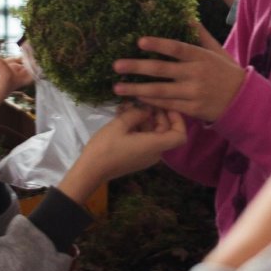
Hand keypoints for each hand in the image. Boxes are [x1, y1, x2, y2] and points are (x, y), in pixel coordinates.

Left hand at [0, 34, 32, 126]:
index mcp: (9, 72)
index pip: (26, 59)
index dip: (30, 49)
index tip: (30, 38)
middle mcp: (12, 78)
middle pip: (34, 65)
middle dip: (36, 54)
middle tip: (32, 41)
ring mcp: (7, 84)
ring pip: (29, 71)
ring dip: (28, 59)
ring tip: (24, 46)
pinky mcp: (0, 90)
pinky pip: (7, 74)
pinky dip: (0, 62)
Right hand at [61, 104, 187, 199]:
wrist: (91, 171)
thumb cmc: (105, 148)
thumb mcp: (120, 125)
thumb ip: (137, 113)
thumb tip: (147, 109)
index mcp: (154, 145)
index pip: (180, 135)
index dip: (178, 119)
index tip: (166, 106)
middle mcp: (155, 152)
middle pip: (165, 130)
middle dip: (155, 113)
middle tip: (141, 100)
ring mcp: (146, 155)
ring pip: (152, 132)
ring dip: (142, 117)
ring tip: (126, 105)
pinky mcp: (137, 156)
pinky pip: (143, 138)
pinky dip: (137, 126)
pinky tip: (122, 114)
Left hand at [110, 25, 245, 121]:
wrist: (243, 100)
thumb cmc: (226, 72)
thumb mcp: (216, 50)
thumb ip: (200, 34)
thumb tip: (185, 15)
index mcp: (201, 57)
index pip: (177, 48)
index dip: (158, 44)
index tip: (139, 41)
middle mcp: (195, 74)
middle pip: (162, 70)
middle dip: (137, 67)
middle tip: (116, 65)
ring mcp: (193, 93)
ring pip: (160, 91)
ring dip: (137, 89)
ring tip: (117, 87)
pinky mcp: (192, 109)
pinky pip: (167, 105)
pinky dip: (151, 102)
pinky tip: (136, 99)